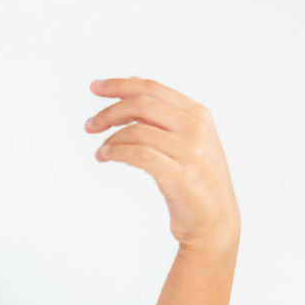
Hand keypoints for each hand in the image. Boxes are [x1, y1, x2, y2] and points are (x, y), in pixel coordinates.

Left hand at [85, 75, 239, 249]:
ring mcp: (190, 151)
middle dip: (110, 111)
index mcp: (197, 114)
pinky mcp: (180, 175)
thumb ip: (162, 114)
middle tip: (89, 125)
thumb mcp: (185, 141)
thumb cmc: (196, 183)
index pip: (152, 89)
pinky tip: (106, 156)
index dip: (120, 85)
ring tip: (100, 151)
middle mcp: (196, 128)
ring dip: (111, 138)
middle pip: (142, 104)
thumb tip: (132, 82)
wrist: (215, 222)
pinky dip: (117, 153)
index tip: (96, 88)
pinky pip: (139, 155)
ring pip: (138, 130)